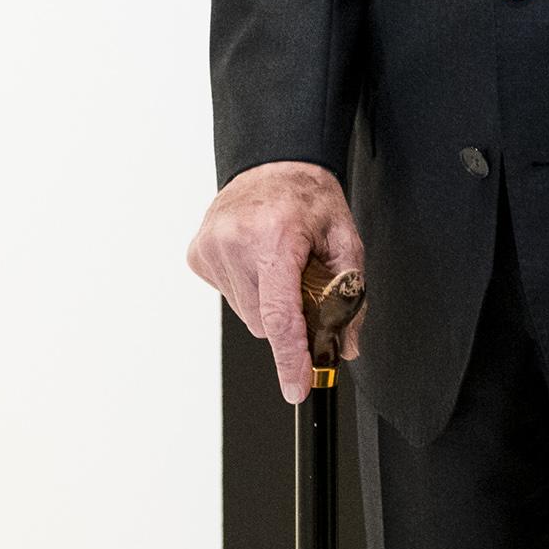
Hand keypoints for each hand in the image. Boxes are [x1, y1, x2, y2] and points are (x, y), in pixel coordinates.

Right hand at [186, 162, 364, 404]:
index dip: (290, 358)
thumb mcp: (344, 238)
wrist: (273, 162)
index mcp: (276, 236)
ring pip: (246, 314)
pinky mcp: (198, 254)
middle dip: (288, 318)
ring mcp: (211, 247)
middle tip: (301, 284)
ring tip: (277, 264)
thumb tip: (344, 344)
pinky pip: (229, 296)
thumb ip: (350, 293)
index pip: (280, 314)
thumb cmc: (307, 197)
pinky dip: (247, 288)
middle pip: (265, 322)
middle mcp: (236, 240)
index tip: (296, 387)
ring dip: (266, 302)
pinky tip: (255, 260)